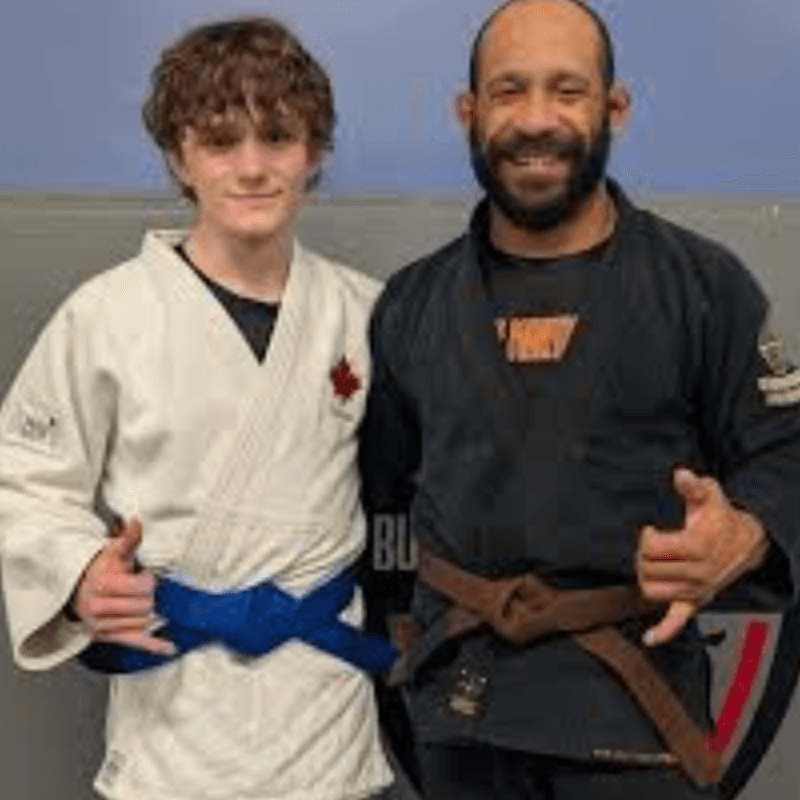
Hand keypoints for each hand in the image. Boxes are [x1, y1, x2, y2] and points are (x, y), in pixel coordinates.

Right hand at [71, 518, 174, 654]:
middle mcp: (97, 609)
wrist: (79, 588)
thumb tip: (136, 521)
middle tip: (144, 589)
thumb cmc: (102, 568)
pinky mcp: (109, 638)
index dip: (148, 580)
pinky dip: (154, 646)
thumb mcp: (114, 552)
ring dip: (150, 612)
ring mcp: (102, 627)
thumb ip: (129, 539)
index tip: (144, 575)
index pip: (141, 588)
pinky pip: (135, 643)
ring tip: (141, 602)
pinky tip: (169, 647)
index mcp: (101, 586)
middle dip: (150, 596)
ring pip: (143, 622)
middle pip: (144, 607)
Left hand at [637, 467, 768, 646]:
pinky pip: (678, 622)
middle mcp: (697, 572)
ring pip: (653, 592)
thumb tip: (681, 475)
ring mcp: (696, 590)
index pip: (652, 549)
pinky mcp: (696, 603)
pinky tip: (648, 639)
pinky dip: (663, 632)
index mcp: (697, 547)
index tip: (650, 530)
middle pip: (648, 569)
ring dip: (645, 578)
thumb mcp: (710, 496)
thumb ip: (694, 486)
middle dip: (642, 555)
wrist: (747, 543)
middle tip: (649, 545)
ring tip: (650, 564)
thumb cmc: (721, 518)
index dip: (646, 538)